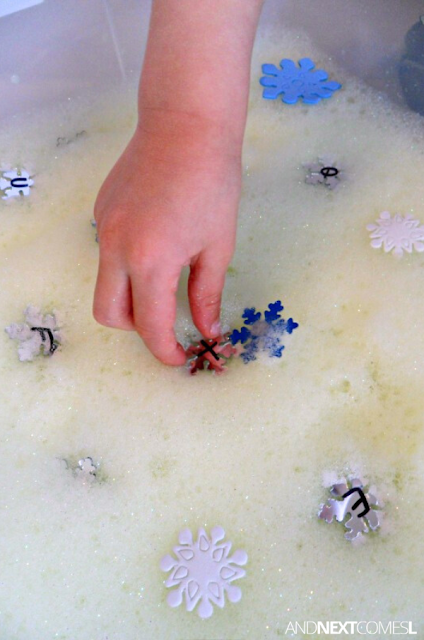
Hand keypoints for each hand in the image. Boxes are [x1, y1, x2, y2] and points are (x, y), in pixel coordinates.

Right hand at [93, 110, 240, 365]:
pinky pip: (108, 253)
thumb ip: (206, 294)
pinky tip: (155, 239)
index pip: (150, 326)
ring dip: (131, 297)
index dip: (166, 350)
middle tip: (166, 323)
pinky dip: (127, 263)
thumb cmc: (214, 184)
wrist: (186, 124)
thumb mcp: (217, 246)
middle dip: (136, 331)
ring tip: (164, 279)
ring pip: (105, 284)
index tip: (180, 357)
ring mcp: (103, 228)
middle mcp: (117, 248)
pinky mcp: (101, 212)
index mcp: (151, 260)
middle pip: (109, 314)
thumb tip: (208, 330)